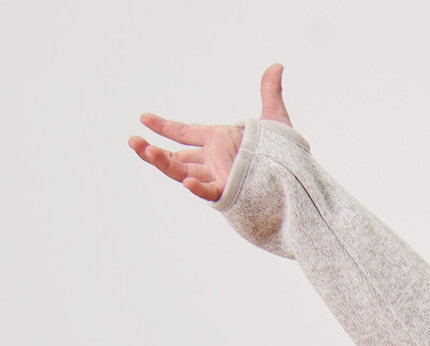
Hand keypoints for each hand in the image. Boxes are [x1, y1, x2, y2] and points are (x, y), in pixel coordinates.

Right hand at [128, 63, 293, 201]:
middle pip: (176, 157)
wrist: (296, 183)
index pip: (185, 133)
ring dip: (164, 163)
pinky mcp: (230, 194)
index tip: (143, 118)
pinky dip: (198, 188)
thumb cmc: (284, 158)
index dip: (164, 127)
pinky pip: (209, 193)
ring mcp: (219, 178)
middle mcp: (214, 161)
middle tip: (133, 141)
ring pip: (183, 172)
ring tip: (145, 151)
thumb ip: (270, 93)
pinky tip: (187, 181)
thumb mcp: (275, 121)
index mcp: (218, 142)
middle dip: (153, 150)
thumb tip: (276, 66)